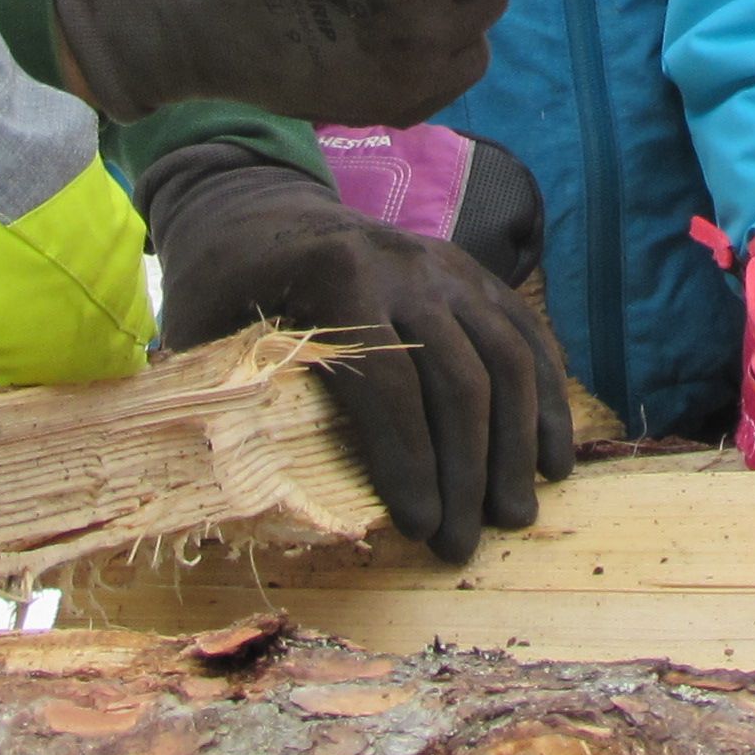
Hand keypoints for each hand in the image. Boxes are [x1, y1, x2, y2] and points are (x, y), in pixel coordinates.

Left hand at [141, 143, 574, 564]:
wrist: (258, 209)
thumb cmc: (223, 285)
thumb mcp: (202, 331)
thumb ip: (225, 394)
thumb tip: (247, 490)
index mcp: (338, 276)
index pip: (390, 382)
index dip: (409, 461)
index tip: (420, 528)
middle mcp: (408, 265)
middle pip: (460, 377)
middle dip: (468, 471)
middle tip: (463, 545)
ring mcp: (450, 266)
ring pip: (508, 357)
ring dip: (519, 444)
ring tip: (515, 516)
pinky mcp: (474, 274)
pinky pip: (527, 335)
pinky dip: (548, 397)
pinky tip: (553, 459)